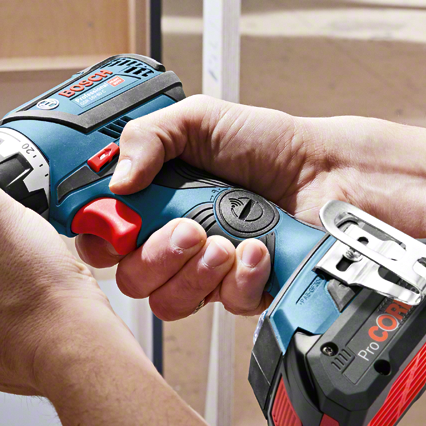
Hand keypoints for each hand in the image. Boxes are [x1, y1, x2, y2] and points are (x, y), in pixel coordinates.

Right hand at [76, 95, 352, 319]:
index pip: (99, 236)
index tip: (115, 223)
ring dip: (195, 270)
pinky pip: (223, 304)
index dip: (99, 236)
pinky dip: (242, 275)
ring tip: (225, 240)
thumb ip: (147, 137)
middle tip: (186, 228)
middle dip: (155, 255)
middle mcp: (171, 240)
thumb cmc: (267, 145)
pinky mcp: (240, 292)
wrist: (326, 172)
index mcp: (152, 201)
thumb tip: (116, 181)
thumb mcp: (198, 120)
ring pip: (168, 301)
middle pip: (128, 278)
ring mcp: (205, 271)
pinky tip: (258, 249)